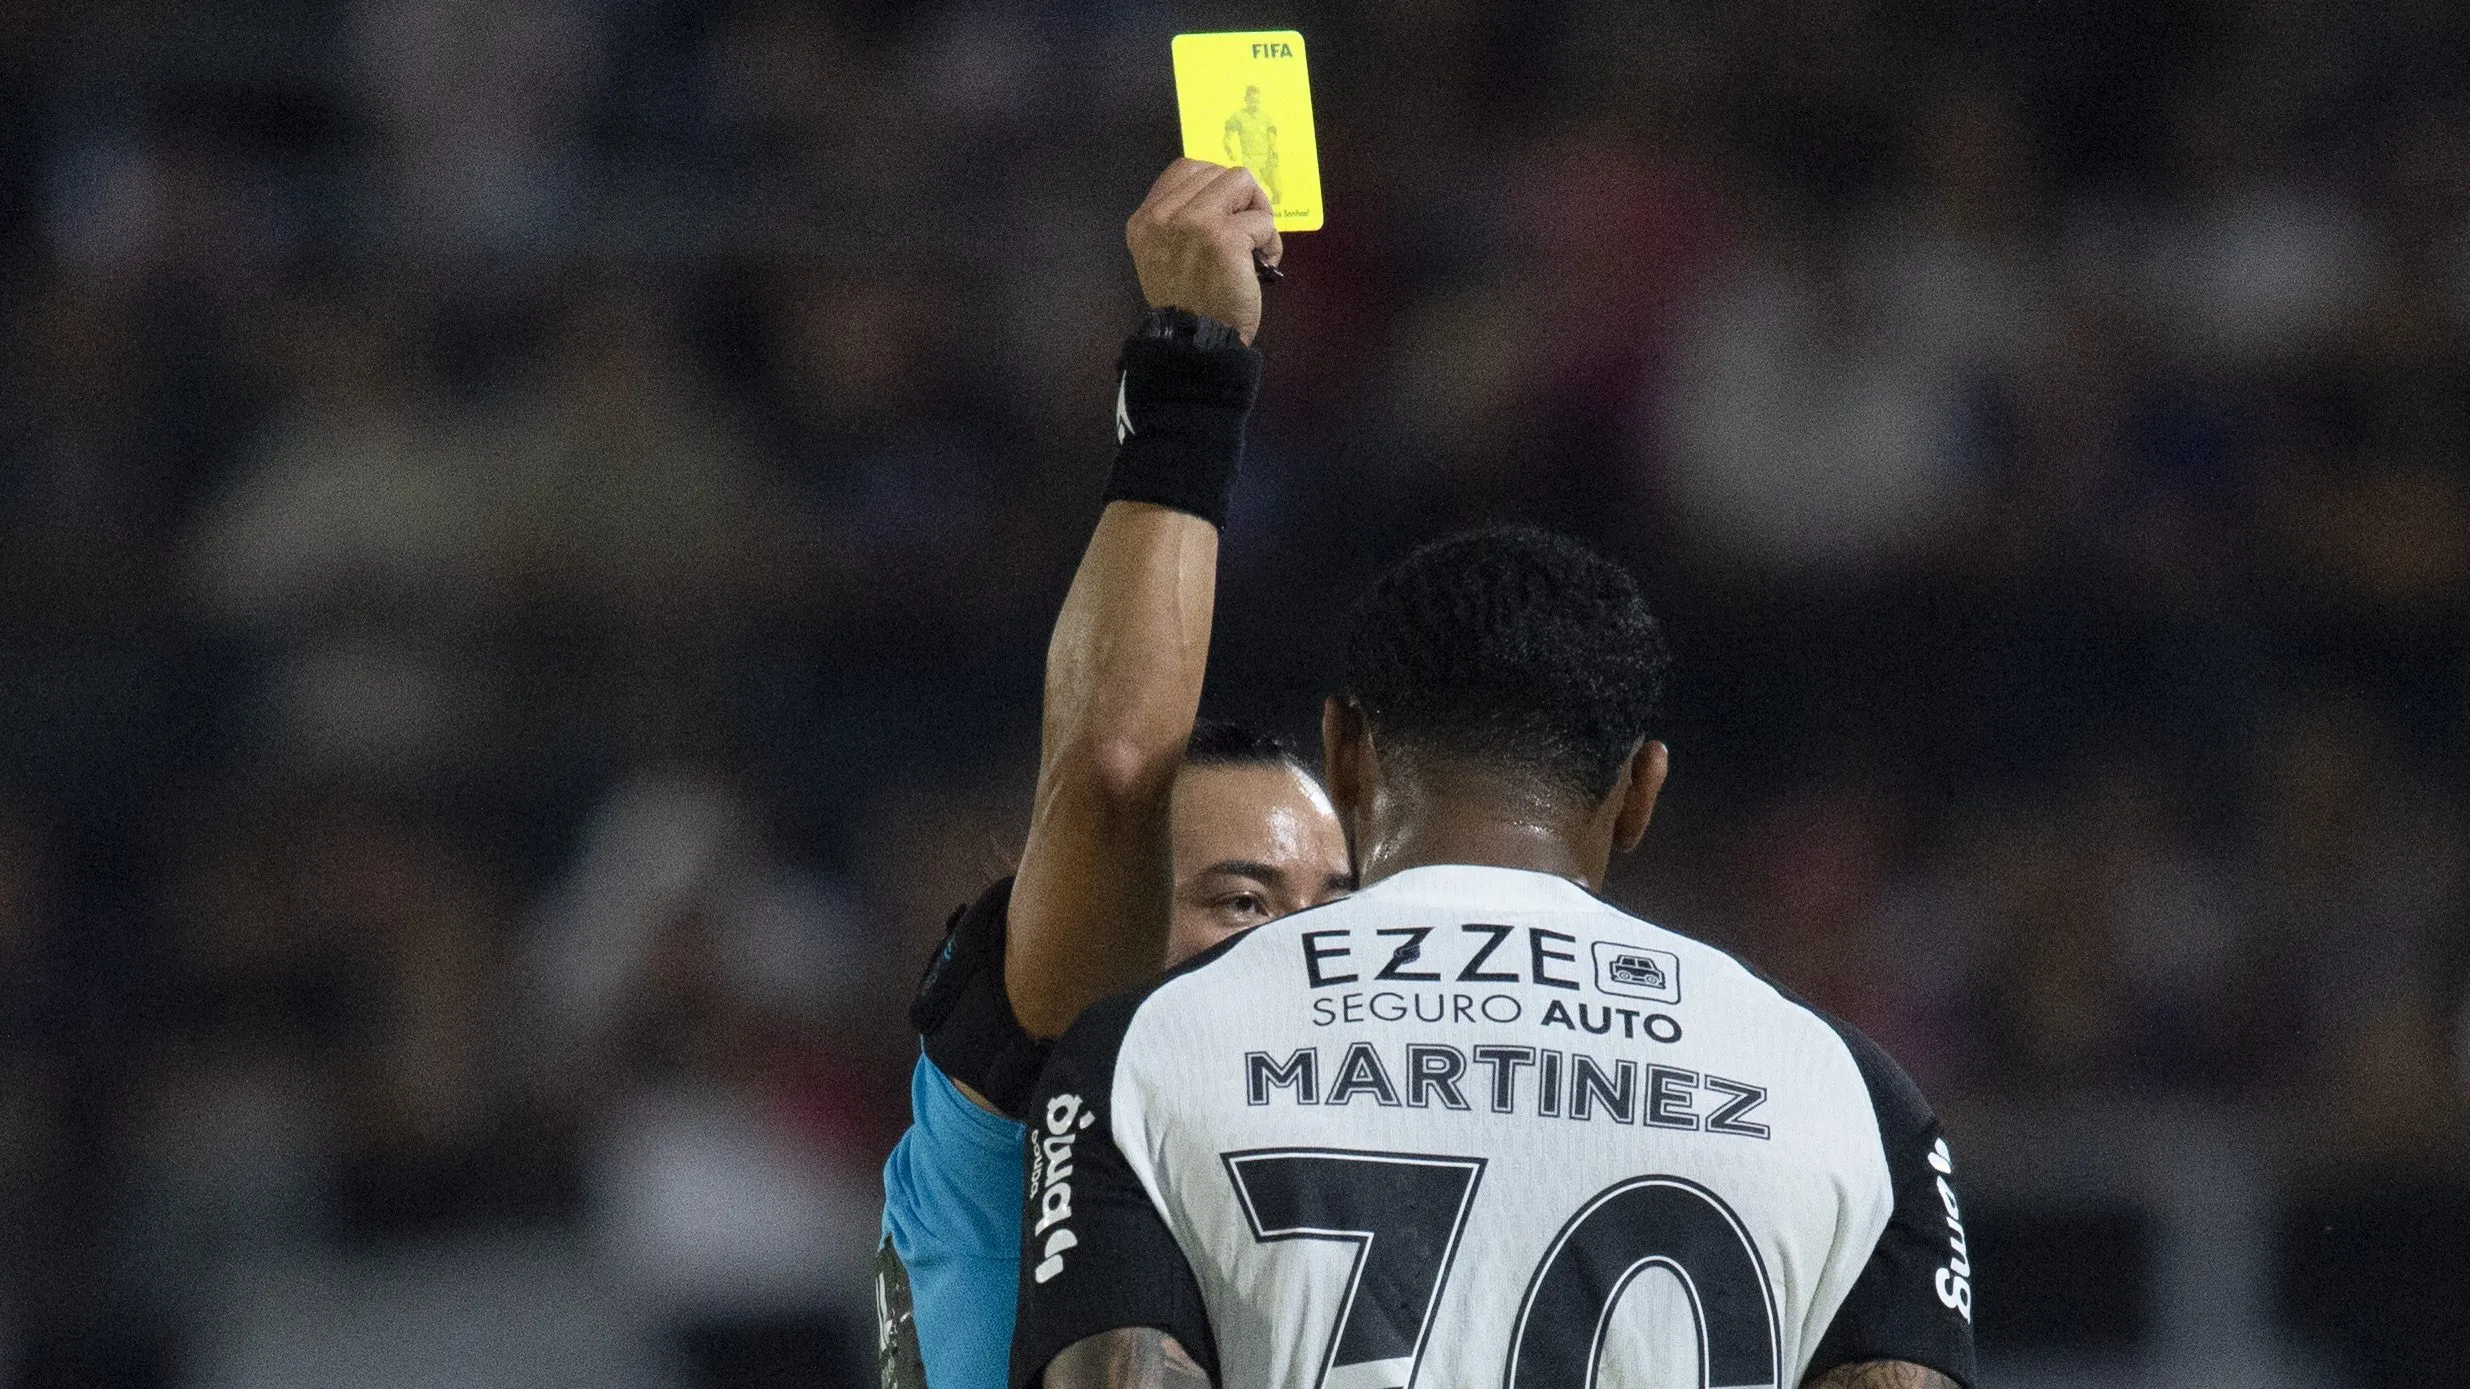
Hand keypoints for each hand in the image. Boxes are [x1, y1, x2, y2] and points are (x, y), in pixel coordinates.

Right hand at [1126, 159, 1281, 344]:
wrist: (1195, 342)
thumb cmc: (1187, 304)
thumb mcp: (1162, 255)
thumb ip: (1178, 222)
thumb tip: (1223, 195)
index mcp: (1146, 219)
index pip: (1187, 168)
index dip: (1216, 184)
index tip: (1226, 212)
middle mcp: (1164, 216)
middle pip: (1218, 172)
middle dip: (1240, 197)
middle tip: (1247, 230)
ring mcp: (1194, 223)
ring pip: (1242, 182)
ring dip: (1257, 211)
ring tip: (1255, 243)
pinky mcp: (1225, 238)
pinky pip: (1262, 219)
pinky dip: (1270, 241)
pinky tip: (1263, 263)